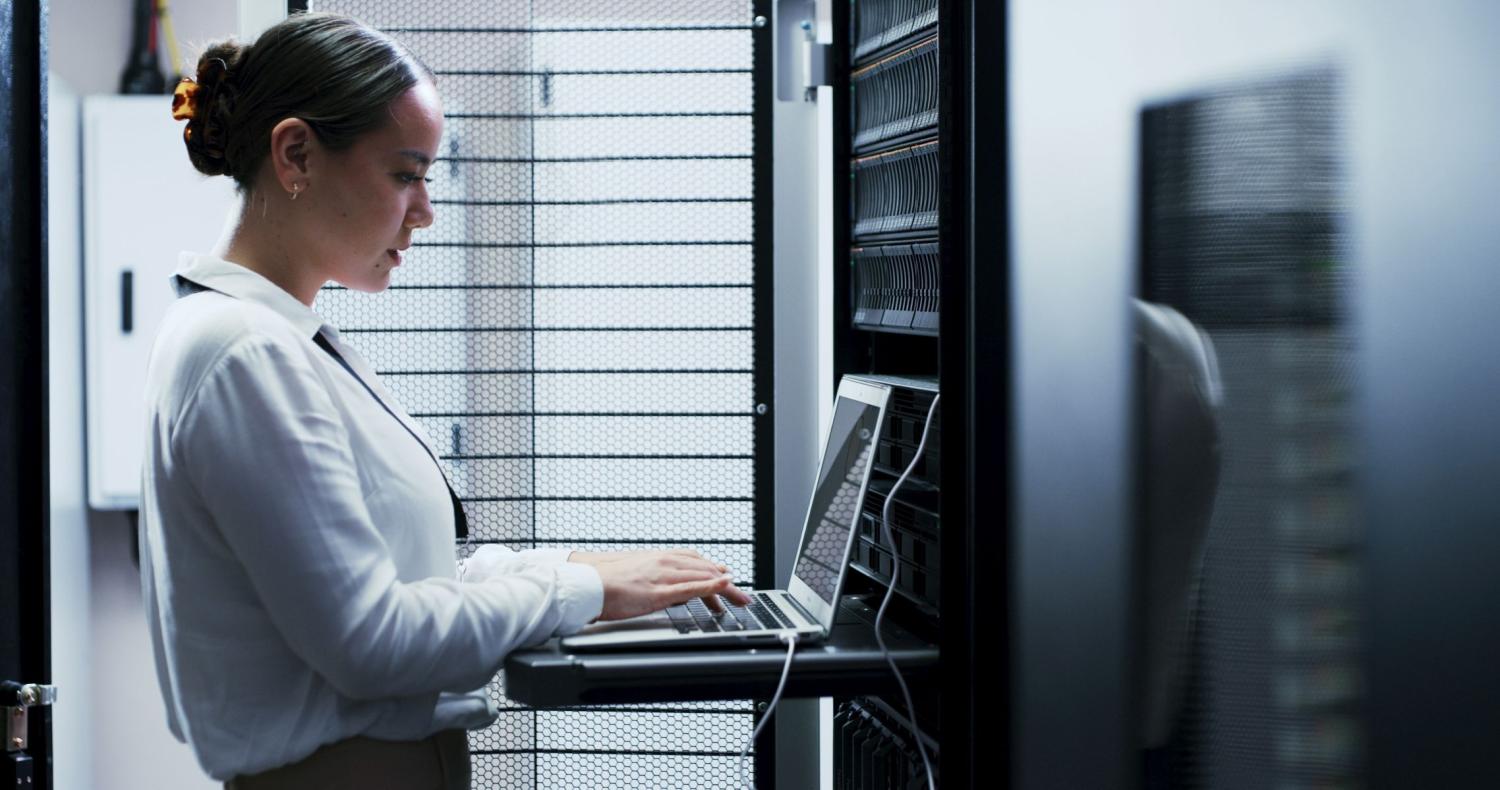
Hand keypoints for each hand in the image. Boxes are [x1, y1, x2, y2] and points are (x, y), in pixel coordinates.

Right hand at [568, 549, 751, 620]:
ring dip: (726, 587)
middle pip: (705, 569)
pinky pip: (692, 587)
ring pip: (704, 576)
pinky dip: (711, 586)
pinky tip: (724, 587)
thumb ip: (656, 580)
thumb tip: (671, 590)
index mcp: (659, 558)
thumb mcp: (637, 576)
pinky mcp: (659, 591)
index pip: (696, 561)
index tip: (727, 580)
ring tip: (741, 598)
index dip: (715, 571)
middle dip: (727, 583)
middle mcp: (665, 562)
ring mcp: (663, 575)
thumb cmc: (605, 582)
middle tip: (742, 596)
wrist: (586, 584)